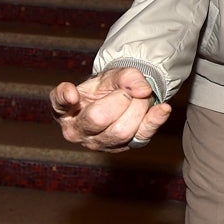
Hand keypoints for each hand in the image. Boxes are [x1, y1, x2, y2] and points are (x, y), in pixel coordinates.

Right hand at [49, 67, 171, 152]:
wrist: (119, 100)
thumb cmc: (106, 88)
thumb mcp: (111, 75)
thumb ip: (126, 76)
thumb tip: (142, 90)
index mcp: (64, 110)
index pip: (60, 103)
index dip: (65, 97)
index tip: (74, 94)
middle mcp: (77, 132)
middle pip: (98, 119)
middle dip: (120, 99)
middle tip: (129, 90)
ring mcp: (98, 144)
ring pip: (120, 131)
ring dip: (138, 108)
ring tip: (141, 97)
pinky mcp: (122, 148)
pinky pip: (141, 137)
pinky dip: (154, 121)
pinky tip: (163, 109)